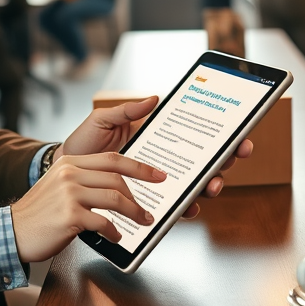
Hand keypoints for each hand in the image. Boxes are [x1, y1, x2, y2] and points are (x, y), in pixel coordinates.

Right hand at [11, 152, 165, 261]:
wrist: (12, 231)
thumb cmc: (39, 213)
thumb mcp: (58, 186)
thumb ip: (82, 180)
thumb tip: (116, 188)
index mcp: (69, 163)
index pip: (112, 159)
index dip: (139, 166)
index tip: (157, 174)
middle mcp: (69, 174)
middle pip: (117, 178)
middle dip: (139, 195)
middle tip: (149, 209)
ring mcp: (69, 194)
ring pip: (114, 198)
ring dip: (134, 213)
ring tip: (141, 221)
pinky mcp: (70, 216)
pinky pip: (103, 222)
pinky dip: (114, 231)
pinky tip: (115, 236)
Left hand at [54, 96, 252, 221]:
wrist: (64, 169)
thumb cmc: (84, 143)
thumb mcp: (103, 120)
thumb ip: (128, 110)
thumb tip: (154, 98)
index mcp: (157, 137)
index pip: (195, 136)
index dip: (221, 136)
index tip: (239, 134)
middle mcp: (162, 160)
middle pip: (204, 161)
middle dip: (225, 160)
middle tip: (232, 157)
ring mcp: (157, 182)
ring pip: (193, 185)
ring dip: (209, 185)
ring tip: (212, 184)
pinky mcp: (147, 200)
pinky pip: (172, 206)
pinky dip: (185, 208)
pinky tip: (189, 206)